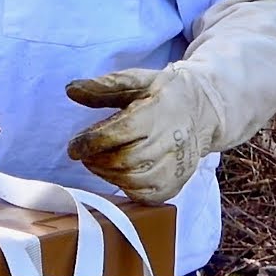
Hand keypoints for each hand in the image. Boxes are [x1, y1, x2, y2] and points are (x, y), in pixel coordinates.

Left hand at [65, 64, 217, 204]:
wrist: (205, 111)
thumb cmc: (164, 93)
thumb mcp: (137, 80)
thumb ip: (104, 86)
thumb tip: (70, 89)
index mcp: (159, 112)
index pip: (121, 132)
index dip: (92, 142)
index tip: (73, 147)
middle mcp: (171, 141)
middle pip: (126, 160)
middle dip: (97, 160)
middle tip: (83, 155)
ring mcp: (177, 165)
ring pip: (135, 180)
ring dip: (107, 175)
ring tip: (96, 163)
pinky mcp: (178, 182)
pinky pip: (148, 196)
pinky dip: (126, 189)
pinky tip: (116, 176)